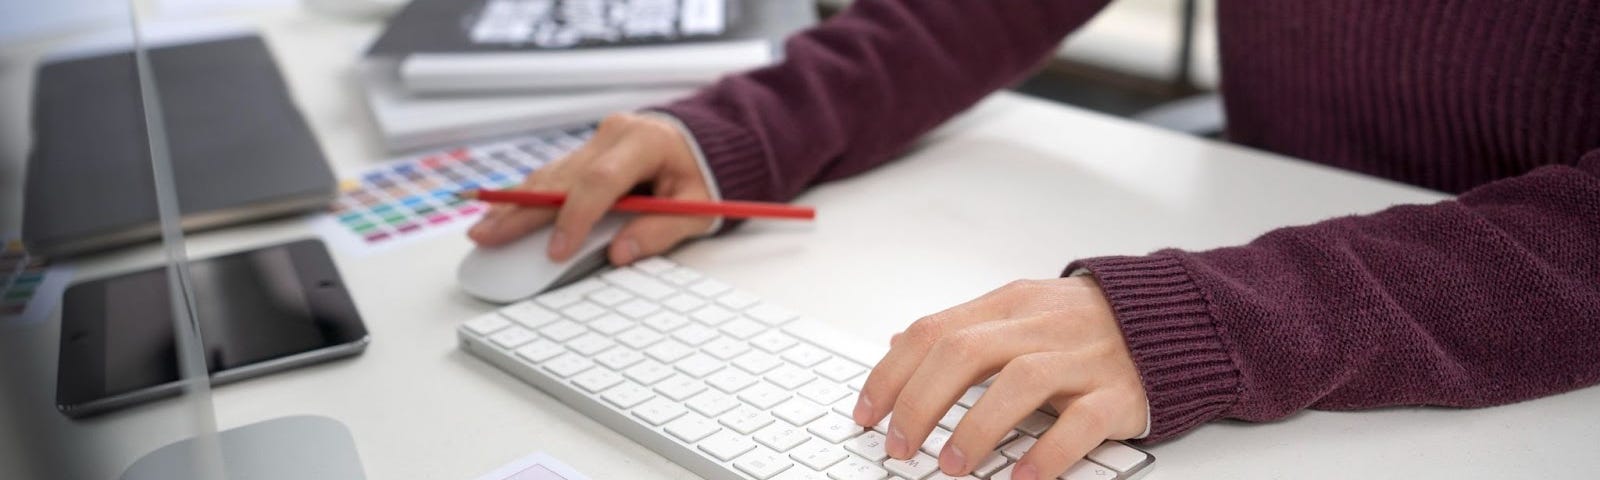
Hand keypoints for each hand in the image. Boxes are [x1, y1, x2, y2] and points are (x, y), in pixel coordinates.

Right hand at [467, 113, 714, 264]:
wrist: (704, 142)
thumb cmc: (701, 177)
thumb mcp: (698, 208)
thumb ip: (660, 231)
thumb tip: (619, 253)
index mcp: (645, 142)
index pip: (600, 181)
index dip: (574, 217)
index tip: (556, 251)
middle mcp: (614, 134)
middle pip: (561, 177)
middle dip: (522, 211)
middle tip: (487, 236)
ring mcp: (596, 139)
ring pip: (549, 174)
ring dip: (514, 205)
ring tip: (483, 230)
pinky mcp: (586, 150)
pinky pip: (553, 175)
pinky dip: (527, 197)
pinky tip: (500, 214)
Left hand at [852, 276, 1148, 479]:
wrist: (1176, 319)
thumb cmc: (1086, 325)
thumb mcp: (1019, 312)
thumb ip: (963, 329)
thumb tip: (897, 345)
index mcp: (1010, 303)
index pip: (934, 331)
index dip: (892, 375)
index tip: (867, 415)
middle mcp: (1042, 325)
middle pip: (965, 352)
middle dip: (921, 403)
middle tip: (900, 447)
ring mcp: (1084, 357)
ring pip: (1020, 381)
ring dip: (976, 427)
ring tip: (951, 466)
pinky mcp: (1120, 392)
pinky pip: (1081, 421)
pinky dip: (1048, 451)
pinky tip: (1022, 477)